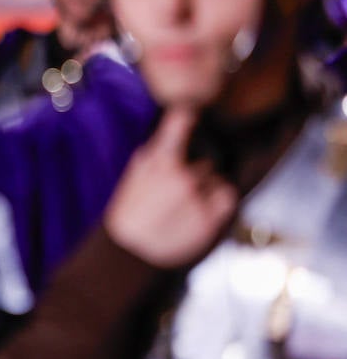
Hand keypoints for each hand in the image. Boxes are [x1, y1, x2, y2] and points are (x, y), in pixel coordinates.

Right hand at [103, 107, 237, 268]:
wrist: (131, 248)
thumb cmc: (131, 208)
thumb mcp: (135, 173)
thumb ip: (156, 152)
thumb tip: (173, 133)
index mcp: (160, 162)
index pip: (177, 128)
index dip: (184, 116)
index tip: (189, 110)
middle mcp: (181, 177)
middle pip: (204, 163)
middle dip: (194, 173)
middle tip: (175, 191)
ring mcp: (197, 198)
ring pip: (216, 181)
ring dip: (206, 189)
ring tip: (184, 205)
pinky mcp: (209, 218)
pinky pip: (227, 198)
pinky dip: (219, 200)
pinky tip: (200, 209)